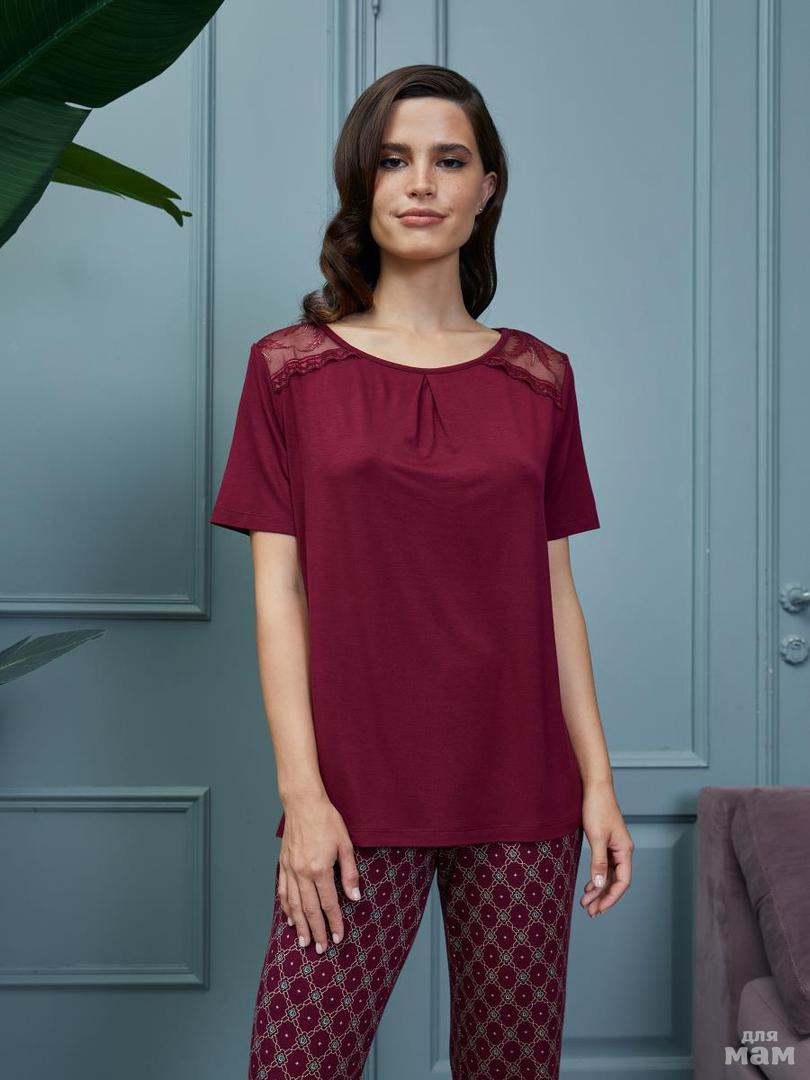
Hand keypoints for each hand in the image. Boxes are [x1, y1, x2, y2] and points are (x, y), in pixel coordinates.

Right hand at [278, 792, 361, 952]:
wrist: (303, 803)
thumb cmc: (326, 820)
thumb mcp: (345, 845)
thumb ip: (350, 873)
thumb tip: (354, 897)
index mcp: (320, 869)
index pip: (328, 904)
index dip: (335, 923)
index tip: (338, 937)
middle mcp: (302, 873)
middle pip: (310, 910)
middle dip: (317, 931)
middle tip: (321, 949)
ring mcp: (290, 869)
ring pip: (294, 905)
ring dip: (299, 925)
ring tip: (304, 942)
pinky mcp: (283, 864)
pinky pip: (283, 891)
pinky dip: (286, 907)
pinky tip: (290, 918)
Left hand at [579, 781, 633, 917]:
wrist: (595, 787)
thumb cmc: (597, 808)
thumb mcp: (596, 837)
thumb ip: (598, 862)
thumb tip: (600, 885)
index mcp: (625, 850)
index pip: (623, 882)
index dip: (611, 897)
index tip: (599, 909)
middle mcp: (623, 851)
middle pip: (617, 881)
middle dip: (604, 898)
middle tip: (590, 911)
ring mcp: (615, 847)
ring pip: (610, 875)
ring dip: (599, 889)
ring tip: (586, 902)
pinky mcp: (606, 843)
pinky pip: (604, 866)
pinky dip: (597, 878)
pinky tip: (589, 886)